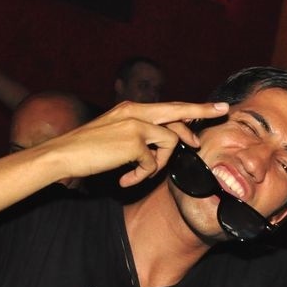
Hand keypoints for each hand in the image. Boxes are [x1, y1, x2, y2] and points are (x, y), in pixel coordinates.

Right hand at [35, 100, 228, 186]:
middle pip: (180, 110)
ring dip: (160, 164)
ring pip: (170, 142)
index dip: (193, 108)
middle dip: (203, 111)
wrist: (63, 156)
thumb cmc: (87, 151)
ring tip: (140, 175)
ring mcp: (136, 124)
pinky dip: (141, 176)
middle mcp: (136, 111)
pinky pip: (153, 164)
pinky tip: (125, 180)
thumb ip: (139, 136)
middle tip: (224, 110)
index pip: (170, 106)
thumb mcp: (115, 136)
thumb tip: (164, 146)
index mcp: (132, 109)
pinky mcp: (134, 141)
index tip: (215, 107)